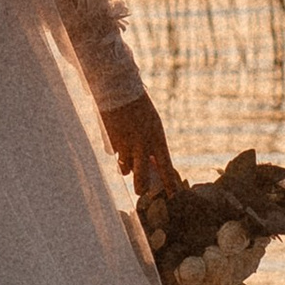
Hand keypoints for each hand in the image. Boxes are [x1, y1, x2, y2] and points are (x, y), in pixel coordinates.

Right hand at [105, 92, 178, 206]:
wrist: (118, 88)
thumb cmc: (139, 106)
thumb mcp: (152, 124)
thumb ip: (153, 144)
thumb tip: (151, 163)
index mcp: (157, 139)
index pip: (166, 168)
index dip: (170, 184)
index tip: (173, 195)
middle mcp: (142, 146)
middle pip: (142, 179)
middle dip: (141, 188)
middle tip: (140, 191)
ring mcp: (125, 146)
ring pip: (124, 170)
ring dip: (126, 167)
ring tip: (126, 158)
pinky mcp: (111, 142)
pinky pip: (113, 154)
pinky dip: (115, 150)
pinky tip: (115, 138)